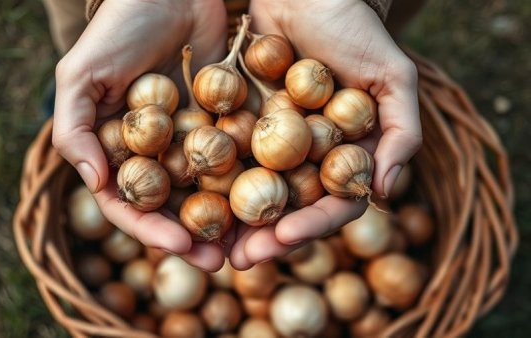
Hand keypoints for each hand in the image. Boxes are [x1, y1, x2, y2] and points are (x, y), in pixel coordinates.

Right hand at [52, 0, 228, 270]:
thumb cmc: (120, 26)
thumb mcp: (82, 74)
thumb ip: (74, 130)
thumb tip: (95, 184)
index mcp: (118, 148)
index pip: (129, 201)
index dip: (149, 229)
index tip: (180, 248)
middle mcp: (156, 150)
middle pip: (173, 205)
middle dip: (195, 237)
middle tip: (221, 263)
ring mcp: (193, 136)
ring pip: (210, 188)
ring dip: (229, 220)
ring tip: (251, 246)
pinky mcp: (228, 117)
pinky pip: (242, 154)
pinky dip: (254, 179)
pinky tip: (274, 201)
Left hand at [228, 0, 421, 268]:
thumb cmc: (355, 28)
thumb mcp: (391, 76)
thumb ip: (401, 132)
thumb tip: (387, 192)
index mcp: (345, 154)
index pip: (334, 202)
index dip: (314, 224)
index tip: (287, 237)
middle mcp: (308, 156)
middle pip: (290, 207)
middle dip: (268, 236)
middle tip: (243, 259)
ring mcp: (272, 142)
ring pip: (253, 192)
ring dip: (235, 222)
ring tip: (212, 246)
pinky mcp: (240, 121)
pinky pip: (225, 156)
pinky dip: (210, 181)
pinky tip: (190, 201)